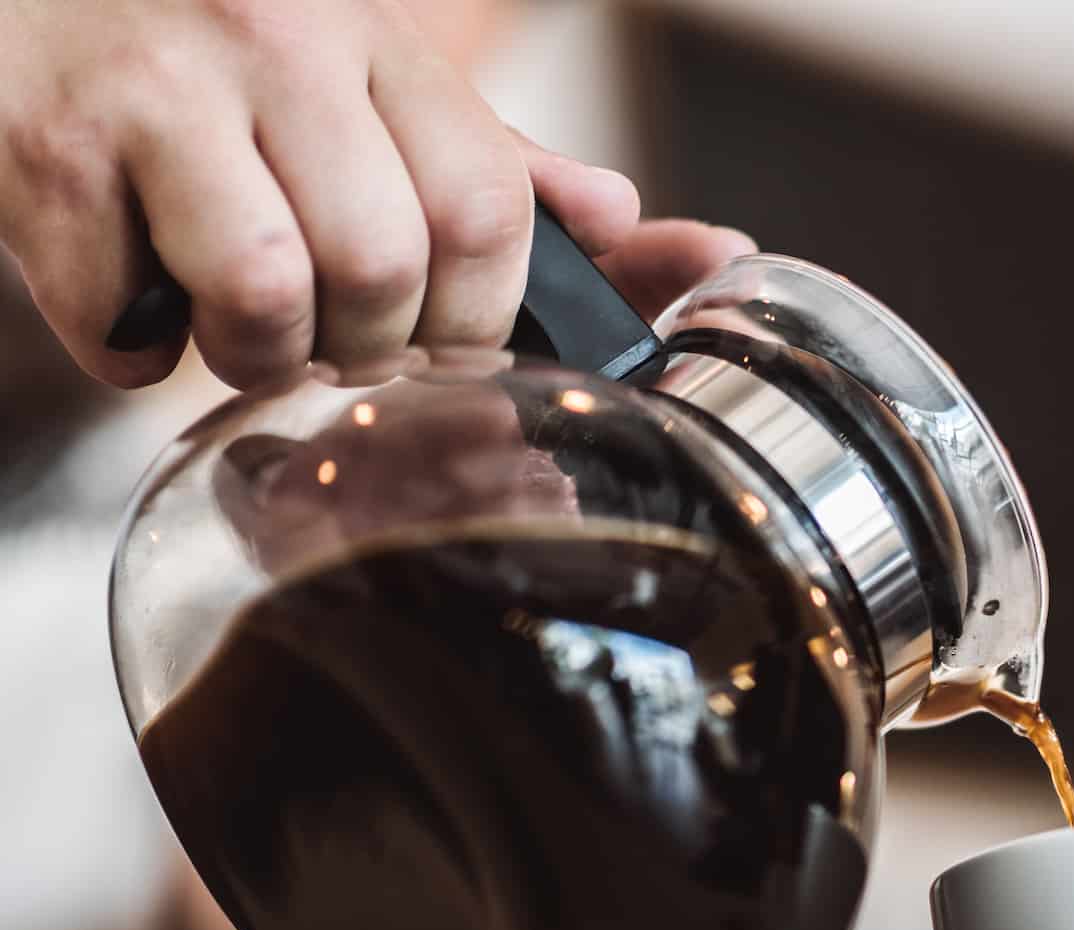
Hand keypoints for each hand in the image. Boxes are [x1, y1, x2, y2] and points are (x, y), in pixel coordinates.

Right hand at [0, 0, 751, 390]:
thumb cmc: (207, 51)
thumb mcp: (363, 74)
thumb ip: (490, 156)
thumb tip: (622, 220)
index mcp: (375, 35)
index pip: (489, 208)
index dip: (478, 317)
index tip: (443, 345)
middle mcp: (276, 40)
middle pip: (386, 268)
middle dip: (362, 348)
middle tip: (324, 341)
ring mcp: (159, 88)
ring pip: (269, 293)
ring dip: (253, 355)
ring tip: (233, 327)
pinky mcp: (50, 146)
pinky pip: (124, 319)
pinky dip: (129, 348)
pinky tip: (132, 298)